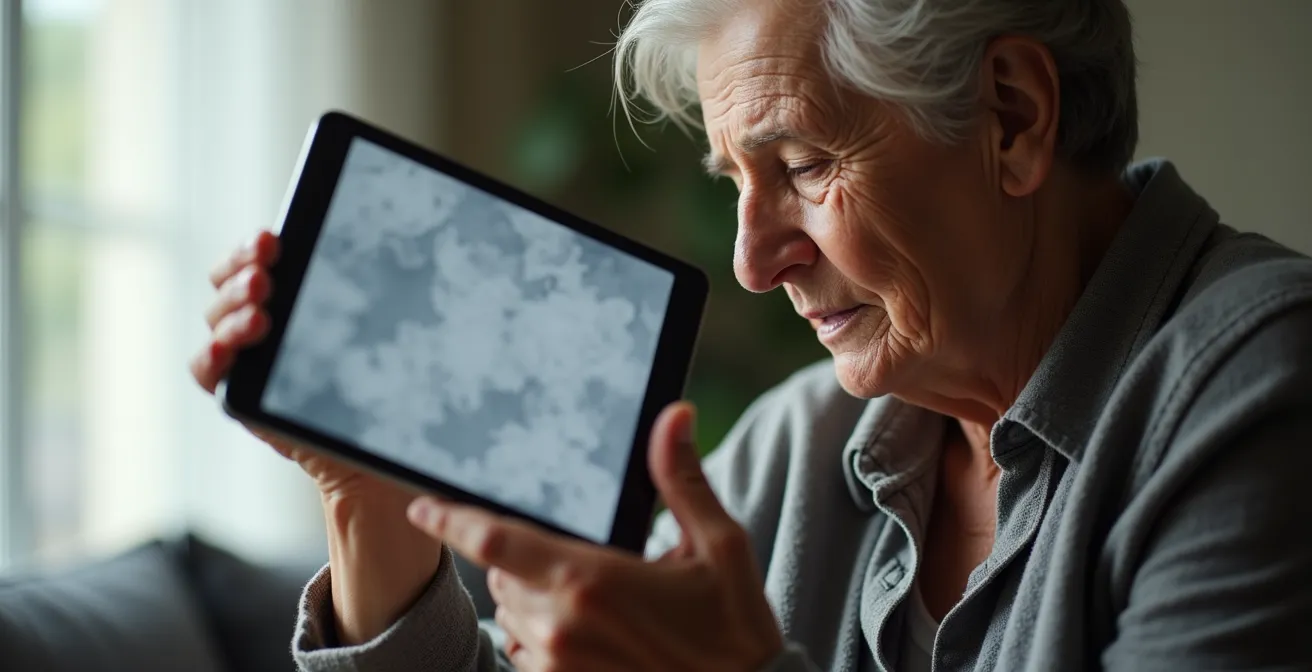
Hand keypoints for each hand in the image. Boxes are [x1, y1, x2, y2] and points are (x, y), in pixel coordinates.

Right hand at [189, 230, 440, 643]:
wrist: (390, 462)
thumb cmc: (403, 391)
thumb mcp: (411, 338)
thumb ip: (418, 294)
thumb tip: (464, 243)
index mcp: (305, 295)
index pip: (260, 256)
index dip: (256, 244)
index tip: (275, 236)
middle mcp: (270, 320)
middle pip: (230, 282)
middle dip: (240, 271)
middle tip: (267, 272)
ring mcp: (253, 359)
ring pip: (216, 320)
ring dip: (229, 312)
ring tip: (261, 313)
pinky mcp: (245, 398)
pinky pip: (210, 373)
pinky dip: (212, 358)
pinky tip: (231, 350)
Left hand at [406, 402, 784, 671]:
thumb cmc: (732, 627)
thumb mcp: (718, 546)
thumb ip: (681, 480)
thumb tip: (675, 415)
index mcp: (592, 580)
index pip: (496, 542)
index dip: (451, 520)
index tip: (423, 506)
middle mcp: (562, 625)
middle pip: (501, 574)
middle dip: (519, 555)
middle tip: (572, 552)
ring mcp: (558, 665)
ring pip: (509, 613)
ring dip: (528, 594)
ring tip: (588, 595)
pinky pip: (522, 653)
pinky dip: (537, 633)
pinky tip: (583, 629)